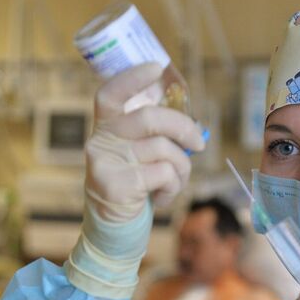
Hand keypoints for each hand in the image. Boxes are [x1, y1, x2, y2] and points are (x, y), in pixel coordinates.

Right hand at [86, 63, 205, 221]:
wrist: (113, 232)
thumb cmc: (134, 189)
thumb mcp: (138, 158)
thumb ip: (153, 139)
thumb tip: (194, 130)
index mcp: (105, 128)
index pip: (110, 94)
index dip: (132, 78)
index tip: (155, 67)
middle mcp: (100, 142)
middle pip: (149, 118)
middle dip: (183, 128)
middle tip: (199, 145)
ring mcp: (104, 164)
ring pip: (163, 150)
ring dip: (181, 169)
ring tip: (174, 182)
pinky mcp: (115, 186)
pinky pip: (163, 174)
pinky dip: (173, 187)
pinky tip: (161, 198)